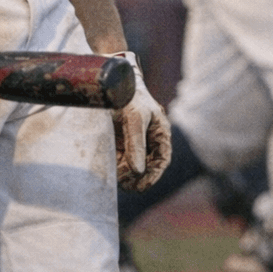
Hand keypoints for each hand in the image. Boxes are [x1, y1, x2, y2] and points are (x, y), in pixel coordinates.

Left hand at [111, 53, 171, 190]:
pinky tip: (111, 170)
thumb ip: (136, 144)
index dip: (155, 174)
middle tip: (128, 186)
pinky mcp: (120, 143)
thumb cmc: (130, 98)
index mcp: (159, 133)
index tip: (143, 186)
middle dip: (138, 177)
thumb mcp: (134, 119)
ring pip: (133, 166)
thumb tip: (138, 171)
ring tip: (117, 178)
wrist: (111, 85)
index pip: (162, 159)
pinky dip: (117, 168)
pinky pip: (120, 161)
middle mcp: (148, 140)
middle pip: (147, 166)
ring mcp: (134, 142)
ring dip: (126, 175)